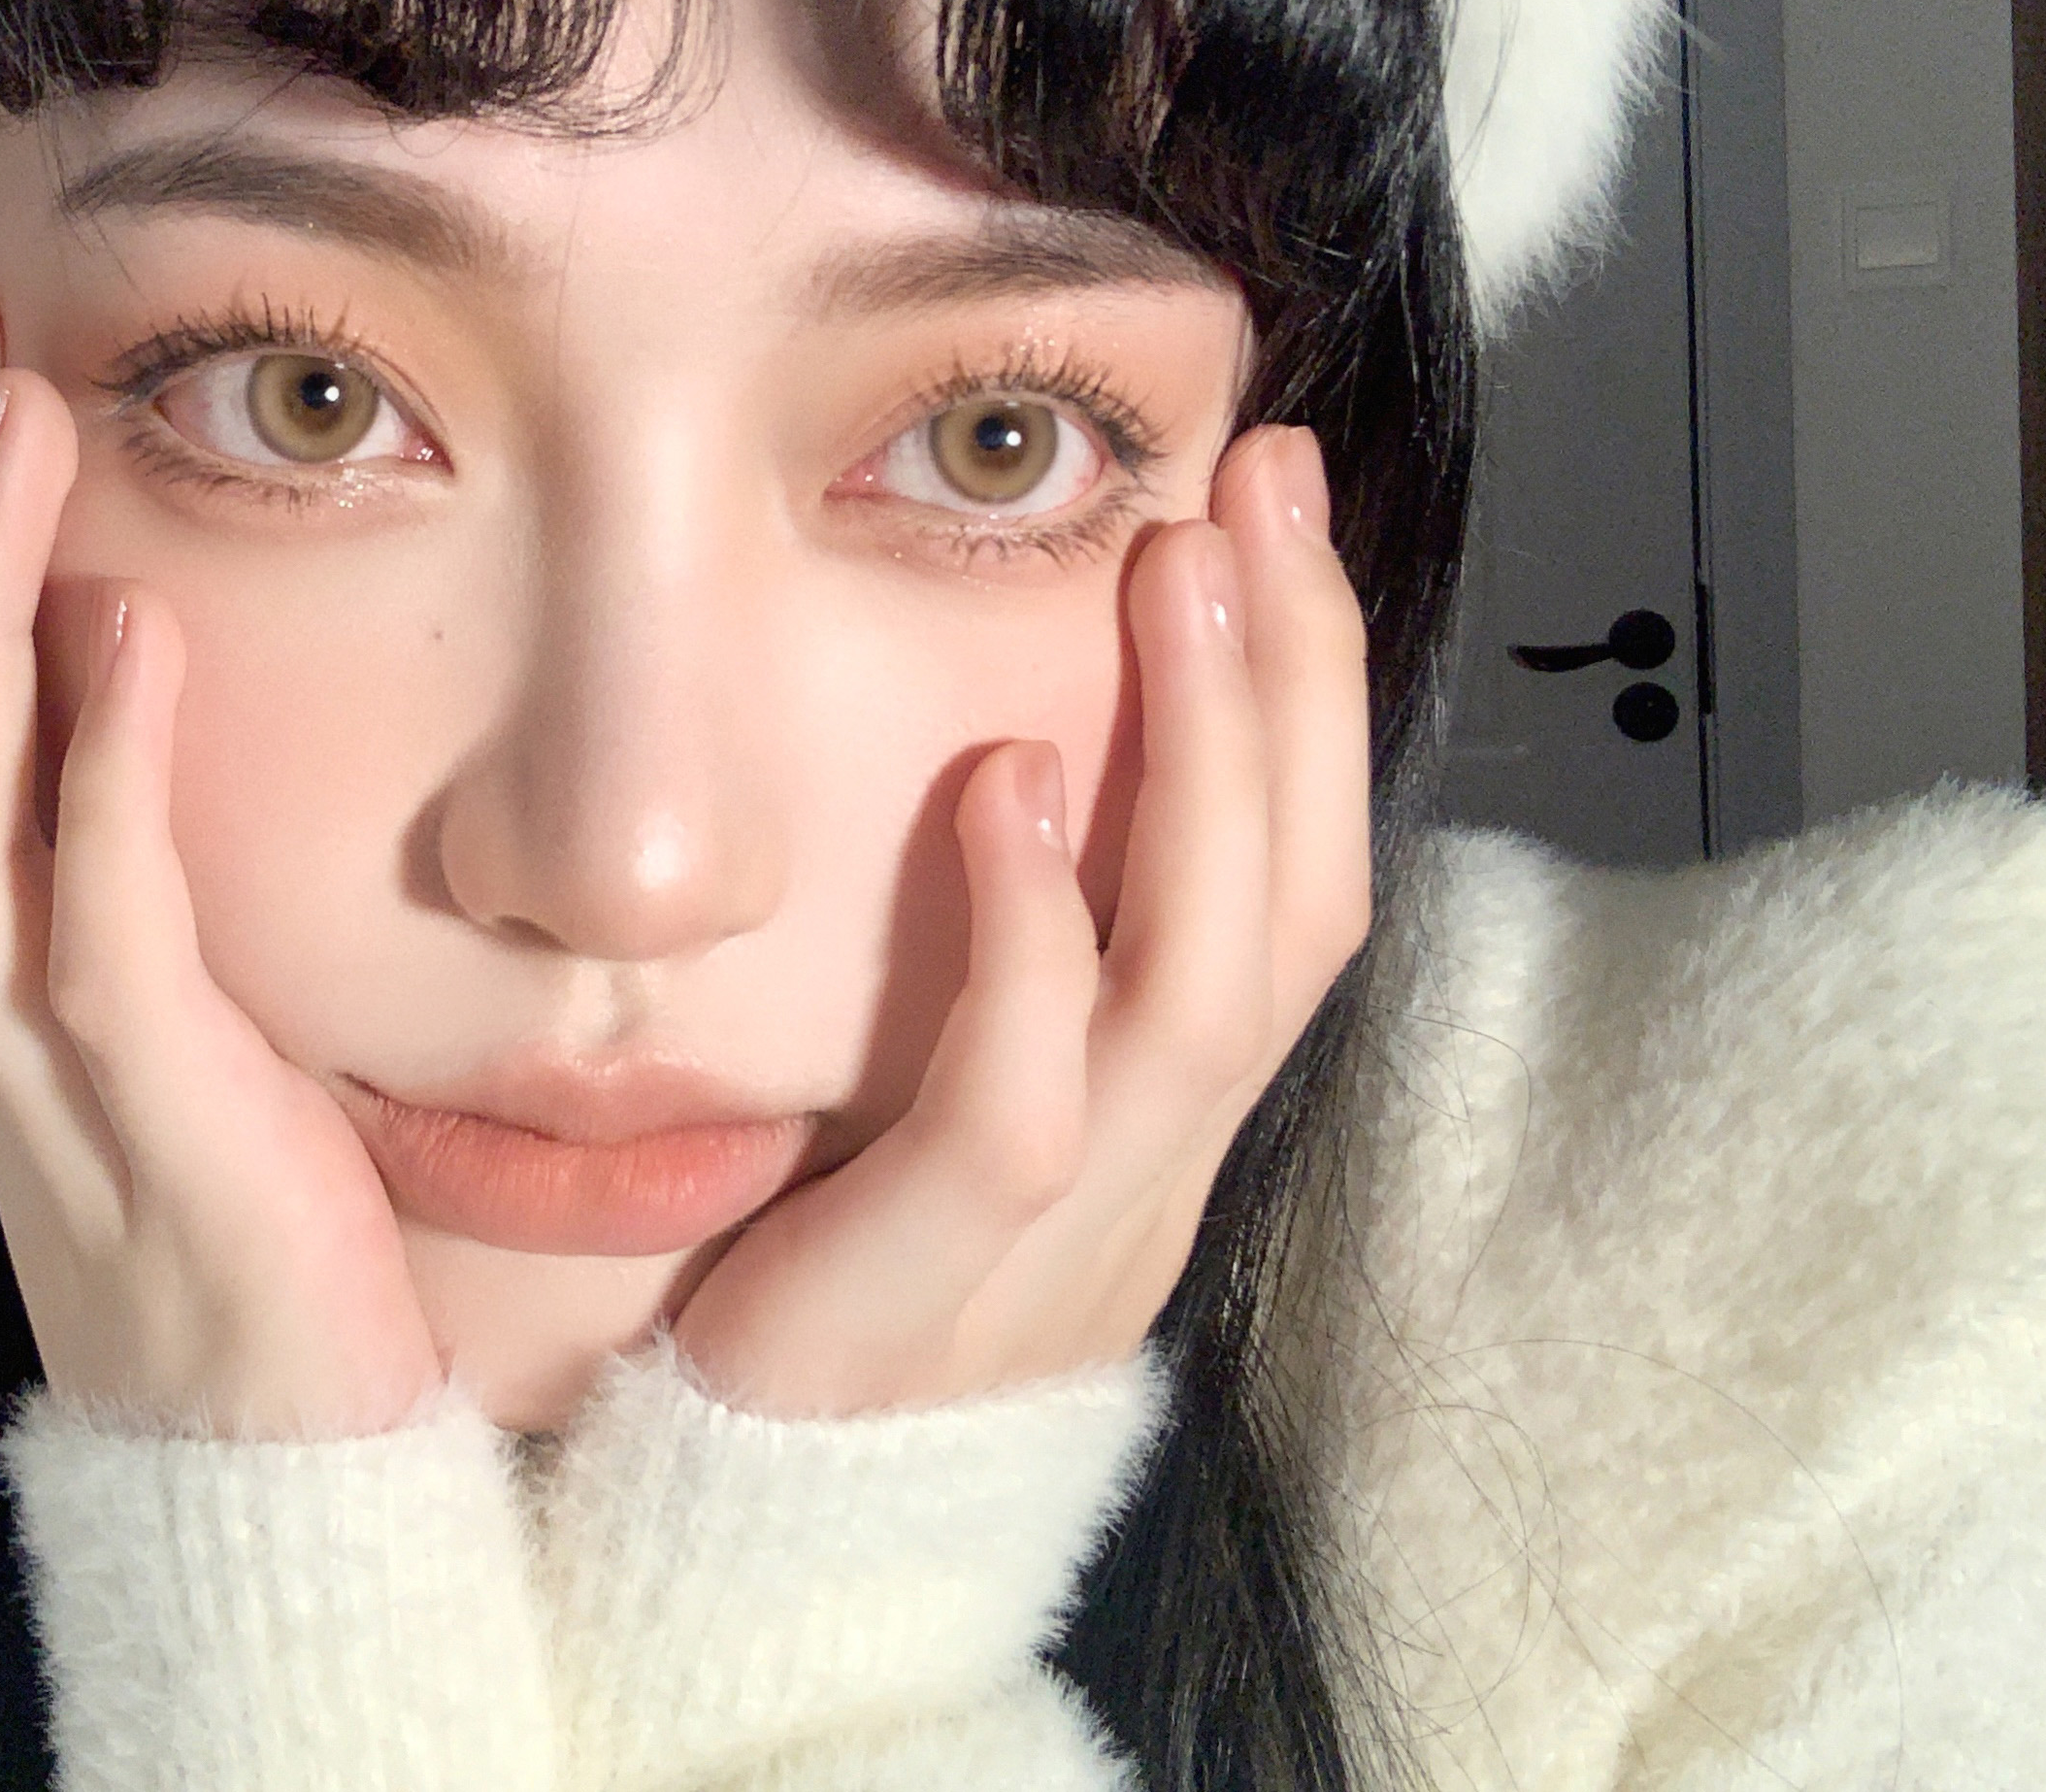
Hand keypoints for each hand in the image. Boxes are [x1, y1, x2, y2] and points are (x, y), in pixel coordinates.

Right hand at [0, 273, 441, 1438]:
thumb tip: (123, 619)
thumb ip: (126, 826)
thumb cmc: (232, 1189)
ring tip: (0, 415)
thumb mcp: (164, 981)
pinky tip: (122, 637)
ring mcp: (50, 1055)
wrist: (263, 1448)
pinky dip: (97, 786)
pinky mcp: (160, 1121)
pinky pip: (100, 942)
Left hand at [669, 423, 1370, 1416]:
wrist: (736, 1553)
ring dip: (1206, 766)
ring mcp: (1059, 1254)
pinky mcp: (924, 1299)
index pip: (1291, 894)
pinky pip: (1020, 1113)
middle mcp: (1151, 1185)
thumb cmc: (822, 1290)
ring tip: (1174, 580)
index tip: (1273, 517)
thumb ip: (1018, 970)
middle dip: (1293, 687)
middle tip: (1258, 492)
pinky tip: (1016, 794)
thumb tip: (1041, 750)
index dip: (1309, 703)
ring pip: (1203, 995)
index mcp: (1162, 1131)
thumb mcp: (951, 1110)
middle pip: (1292, 917)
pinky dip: (1035, 946)